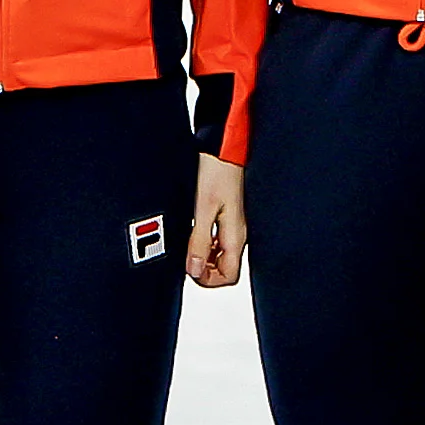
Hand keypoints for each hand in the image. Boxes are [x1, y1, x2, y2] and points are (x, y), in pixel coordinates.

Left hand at [189, 154, 245, 287]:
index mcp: (236, 236)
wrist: (223, 145)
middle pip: (224, 268)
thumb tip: (193, 270)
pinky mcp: (228, 214)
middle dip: (203, 267)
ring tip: (188, 237)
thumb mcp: (203, 208)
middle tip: (186, 253)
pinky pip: (217, 239)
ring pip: (220, 255)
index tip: (190, 267)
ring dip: (202, 253)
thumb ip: (199, 241)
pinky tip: (193, 227)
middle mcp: (238, 233)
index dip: (208, 279)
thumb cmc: (217, 170)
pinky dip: (204, 240)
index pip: (229, 277)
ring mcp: (234, 224)